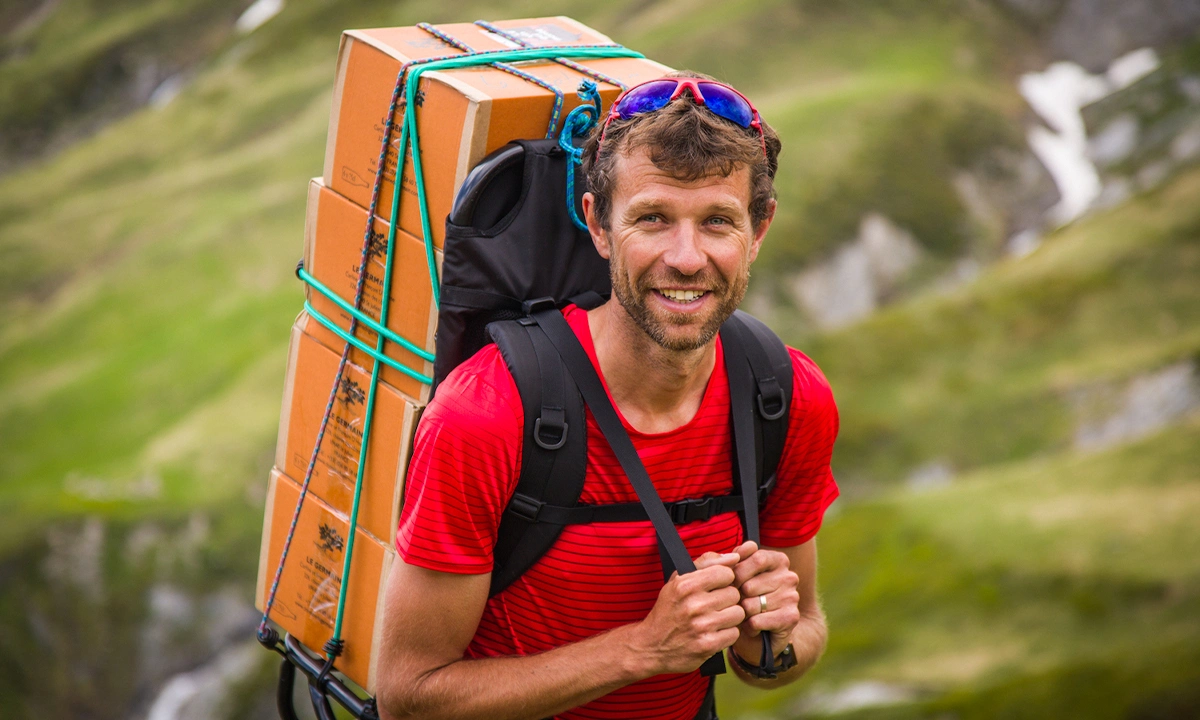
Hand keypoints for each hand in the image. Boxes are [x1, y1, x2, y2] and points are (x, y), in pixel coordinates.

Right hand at [629, 550, 747, 675]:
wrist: (651, 646)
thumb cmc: (669, 610)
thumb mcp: (678, 580)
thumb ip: (706, 562)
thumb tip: (735, 557)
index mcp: (685, 585)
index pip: (726, 573)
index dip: (723, 580)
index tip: (714, 587)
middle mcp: (693, 604)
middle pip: (734, 594)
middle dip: (726, 600)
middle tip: (713, 606)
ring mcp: (701, 626)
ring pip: (738, 613)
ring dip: (729, 618)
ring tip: (714, 620)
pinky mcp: (708, 645)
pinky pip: (734, 633)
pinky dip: (726, 634)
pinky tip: (713, 633)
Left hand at [730, 542, 801, 656]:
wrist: (761, 635)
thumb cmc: (743, 598)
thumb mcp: (733, 575)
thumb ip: (729, 561)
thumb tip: (733, 556)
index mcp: (777, 560)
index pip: (755, 557)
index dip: (737, 571)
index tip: (732, 581)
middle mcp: (789, 576)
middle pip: (749, 584)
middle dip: (736, 597)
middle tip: (739, 602)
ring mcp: (792, 597)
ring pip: (751, 605)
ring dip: (742, 613)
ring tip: (746, 614)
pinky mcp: (790, 617)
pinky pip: (756, 621)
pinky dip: (749, 626)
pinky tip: (753, 626)